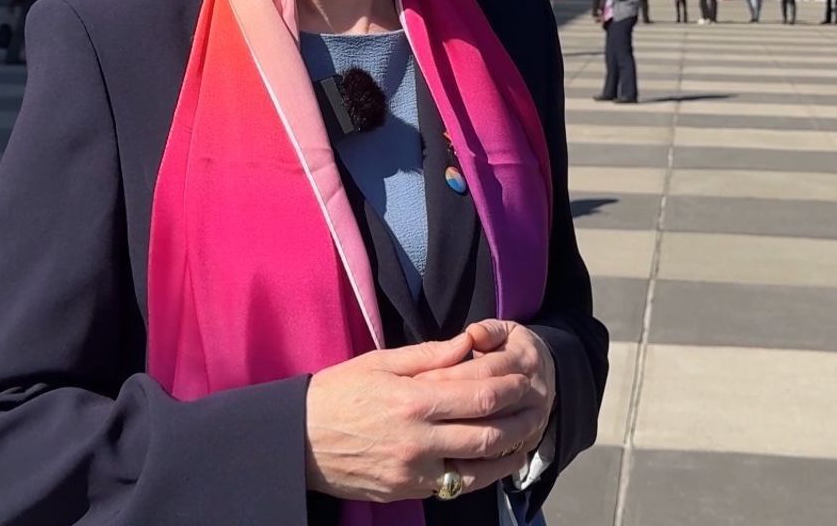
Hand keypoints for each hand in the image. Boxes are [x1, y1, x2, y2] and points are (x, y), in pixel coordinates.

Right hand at [304, 332, 544, 503]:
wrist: (298, 441)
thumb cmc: (337, 394)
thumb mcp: (379, 363)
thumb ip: (430, 355)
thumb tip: (469, 344)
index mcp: (412, 402)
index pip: (480, 397)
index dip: (511, 387)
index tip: (525, 377)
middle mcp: (418, 442)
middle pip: (489, 434)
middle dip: (521, 419)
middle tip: (537, 405)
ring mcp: (413, 473)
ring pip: (479, 469)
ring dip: (511, 453)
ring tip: (527, 436)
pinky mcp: (407, 492)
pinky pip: (455, 486)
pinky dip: (481, 474)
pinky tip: (495, 461)